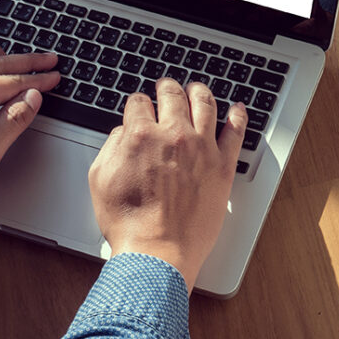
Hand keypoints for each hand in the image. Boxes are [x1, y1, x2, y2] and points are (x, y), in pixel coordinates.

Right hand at [88, 79, 246, 286]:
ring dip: (199, 91)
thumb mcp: (100, 180)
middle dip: (167, 88)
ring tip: (197, 89)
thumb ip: (111, 148)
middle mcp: (173, 135)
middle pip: (172, 95)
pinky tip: (237, 109)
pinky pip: (236, 132)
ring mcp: (202, 148)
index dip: (138, 103)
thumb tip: (122, 132)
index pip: (139, 103)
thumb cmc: (129, 223)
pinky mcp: (223, 165)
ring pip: (204, 104)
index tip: (140, 106)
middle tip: (167, 87)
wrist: (157, 251)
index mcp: (140, 136)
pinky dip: (237, 116)